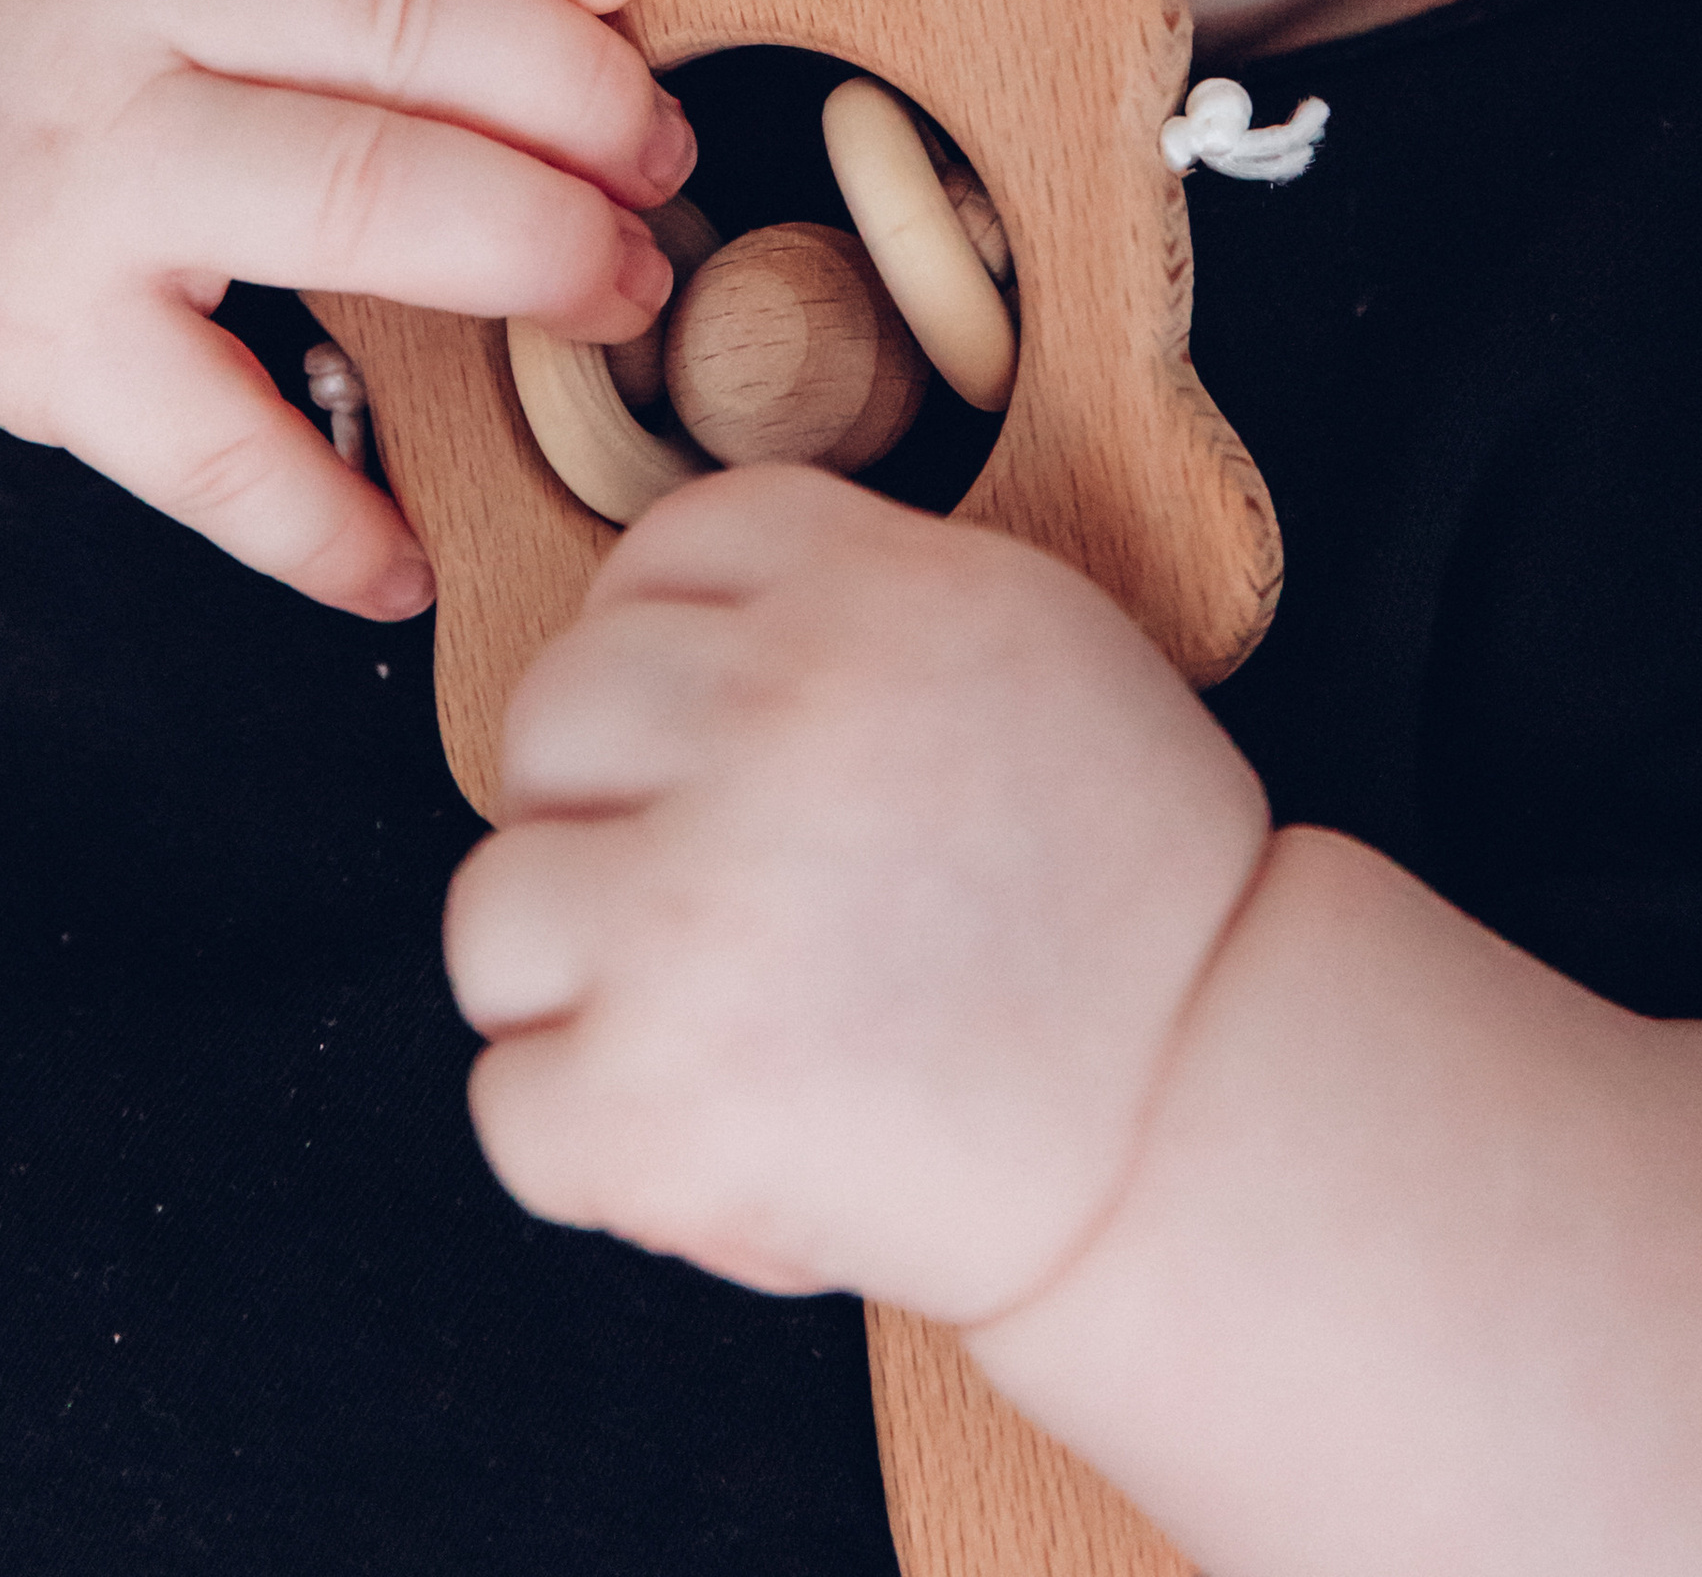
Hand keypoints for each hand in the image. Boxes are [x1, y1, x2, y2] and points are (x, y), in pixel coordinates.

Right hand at [0, 0, 690, 614]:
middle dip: (586, 100)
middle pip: (401, 15)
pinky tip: (405, 554)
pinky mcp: (26, 335)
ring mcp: (67, 163)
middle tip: (659, 156)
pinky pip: (211, 441)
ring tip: (614, 287)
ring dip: (532, 254)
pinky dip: (329, 519)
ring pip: (354, 195)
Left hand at [446, 467, 1269, 1318]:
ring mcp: (692, 906)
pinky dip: (590, 1146)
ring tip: (710, 1029)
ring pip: (494, 910)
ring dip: (577, 985)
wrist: (1207, 1114)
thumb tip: (670, 625)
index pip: (658, 555)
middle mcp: (765, 715)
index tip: (719, 743)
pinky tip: (710, 1141)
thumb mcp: (1026, 638)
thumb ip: (852, 596)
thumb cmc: (1127, 894)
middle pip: (551, 716)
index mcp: (862, 589)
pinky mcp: (654, 1090)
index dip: (665, 651)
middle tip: (718, 901)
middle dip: (606, 813)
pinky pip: (509, 1102)